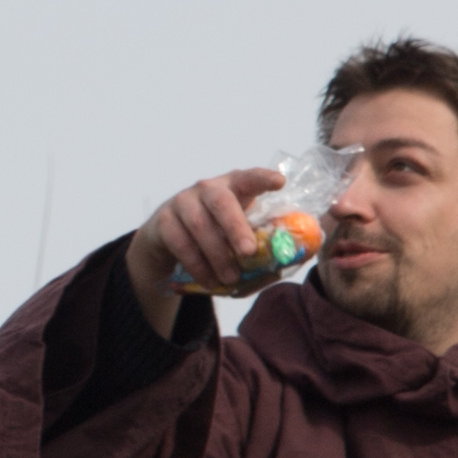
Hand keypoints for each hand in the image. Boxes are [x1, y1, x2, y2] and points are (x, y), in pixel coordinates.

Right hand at [125, 166, 287, 331]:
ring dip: (217, 255)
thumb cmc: (216, 232)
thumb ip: (261, 239)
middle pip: (220, 202)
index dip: (263, 178)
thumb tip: (294, 259)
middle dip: (236, 227)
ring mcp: (182, 202)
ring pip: (199, 226)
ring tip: (231, 278)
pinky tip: (210, 281)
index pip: (249, 177)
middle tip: (248, 251)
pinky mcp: (163, 221)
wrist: (167, 237)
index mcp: (233, 186)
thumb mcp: (238, 229)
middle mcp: (206, 188)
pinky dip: (197, 265)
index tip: (280, 182)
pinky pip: (181, 244)